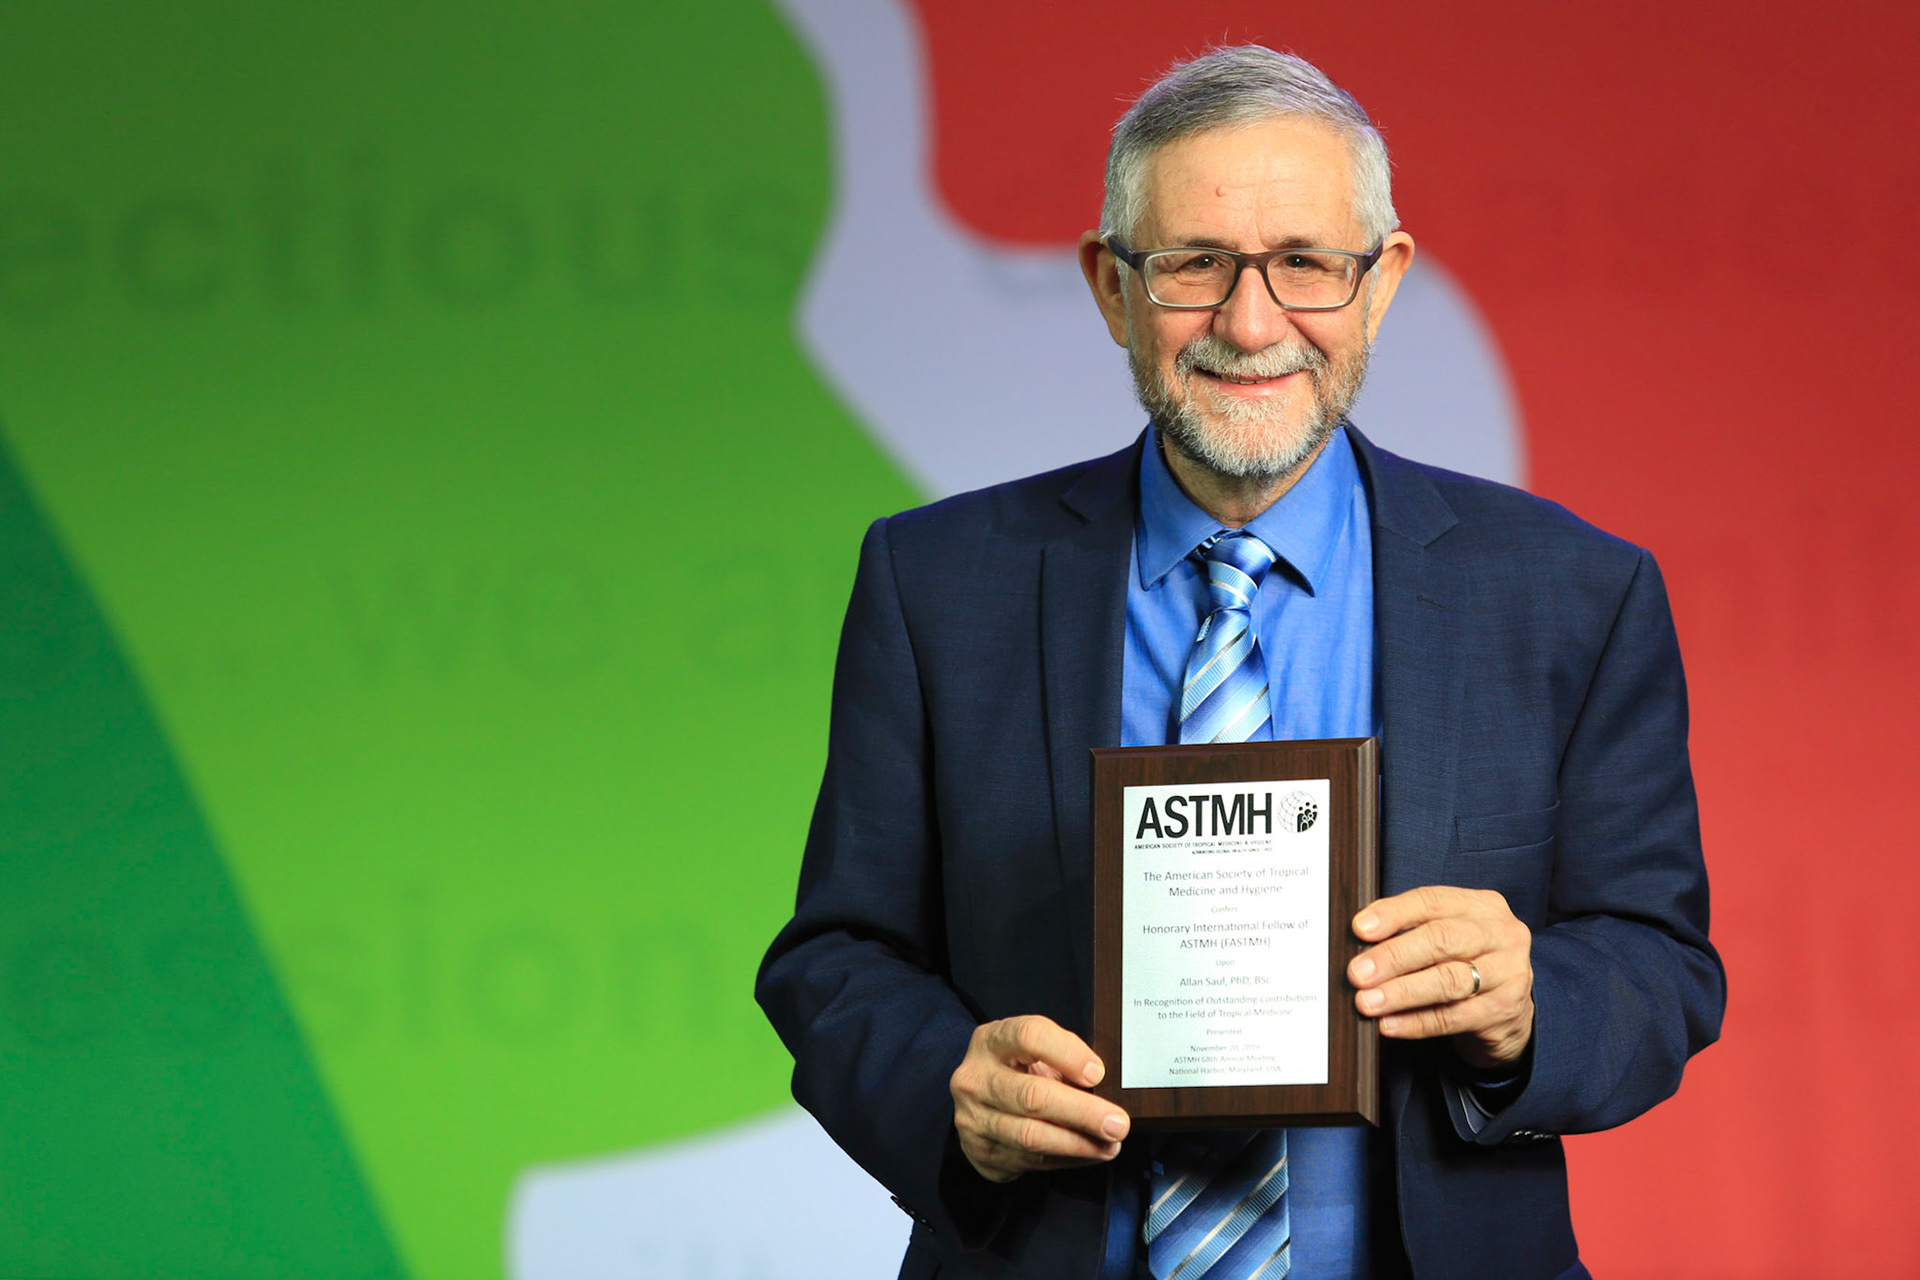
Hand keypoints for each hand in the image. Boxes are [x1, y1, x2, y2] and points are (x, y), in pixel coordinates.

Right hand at [949, 1015, 1130, 1182]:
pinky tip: (1088, 1153)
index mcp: (991, 1041)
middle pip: (1032, 1096)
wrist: (977, 1102)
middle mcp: (976, 1079)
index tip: (1098, 1073)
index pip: (1029, 1037)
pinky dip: (1067, 1159)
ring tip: (1110, 1144)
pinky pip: (1031, 1161)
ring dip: (1079, 1144)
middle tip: (1117, 1123)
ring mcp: (974, 1119)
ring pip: (1032, 1136)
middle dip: (1082, 1112)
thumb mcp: (1034, 1051)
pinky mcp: (981, 1153)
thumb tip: (1106, 1085)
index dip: (1067, 1054)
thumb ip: (1064, 1058)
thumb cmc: (1017, 1070)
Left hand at [1347, 886, 1533, 1068]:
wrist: (1509, 1011)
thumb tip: (1359, 940)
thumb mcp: (1449, 937)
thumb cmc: (1466, 962)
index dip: (1393, 914)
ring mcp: (1508, 973)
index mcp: (1482, 905)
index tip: (1359, 929)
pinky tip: (1390, 1024)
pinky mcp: (1504, 1011)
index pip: (1432, 901)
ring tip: (1368, 1002)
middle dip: (1393, 956)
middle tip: (1357, 973)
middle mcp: (1502, 934)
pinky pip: (1452, 1017)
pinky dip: (1416, 1022)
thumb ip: (1411, 930)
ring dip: (1401, 992)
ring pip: (1448, 980)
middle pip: (1441, 939)